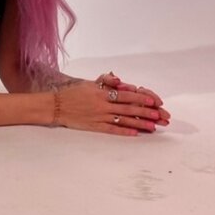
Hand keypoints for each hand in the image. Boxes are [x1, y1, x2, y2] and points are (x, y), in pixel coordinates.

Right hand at [54, 73, 170, 134]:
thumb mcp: (89, 83)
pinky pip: (112, 129)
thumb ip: (105, 80)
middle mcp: (102, 105)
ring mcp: (99, 117)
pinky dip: (124, 131)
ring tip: (152, 127)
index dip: (140, 98)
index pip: (125, 95)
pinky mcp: (95, 126)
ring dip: (139, 123)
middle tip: (158, 115)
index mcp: (101, 93)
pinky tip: (134, 133)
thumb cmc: (73, 92)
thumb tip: (120, 81)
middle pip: (128, 109)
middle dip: (145, 112)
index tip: (153, 101)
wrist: (56, 105)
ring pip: (123, 120)